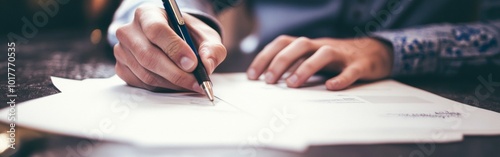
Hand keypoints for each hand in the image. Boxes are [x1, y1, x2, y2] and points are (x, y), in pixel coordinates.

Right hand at [114, 5, 225, 91]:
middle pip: (148, 56)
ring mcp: (122, 51)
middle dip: (175, 73)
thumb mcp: (205, 37)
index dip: (175, 49)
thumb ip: (212, 49)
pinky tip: (176, 84)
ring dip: (172, 83)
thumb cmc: (188, 36)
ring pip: (146, 73)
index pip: (156, 30)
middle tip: (195, 81)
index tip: (193, 64)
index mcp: (148, 14)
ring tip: (190, 84)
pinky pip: (141, 84)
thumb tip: (207, 65)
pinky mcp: (122, 68)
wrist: (176, 42)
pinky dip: (162, 88)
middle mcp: (129, 31)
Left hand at [246, 35, 392, 89]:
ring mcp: (342, 54)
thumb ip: (294, 66)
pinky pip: (351, 70)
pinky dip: (341, 78)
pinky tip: (331, 87)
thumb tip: (268, 82)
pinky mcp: (360, 65)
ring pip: (324, 54)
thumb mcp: (313, 59)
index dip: (266, 57)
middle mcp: (323, 46)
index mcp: (309, 45)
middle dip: (281, 61)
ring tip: (292, 85)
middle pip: (300, 45)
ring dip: (306, 68)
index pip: (283, 43)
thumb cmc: (337, 60)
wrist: (375, 53)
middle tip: (269, 81)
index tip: (253, 76)